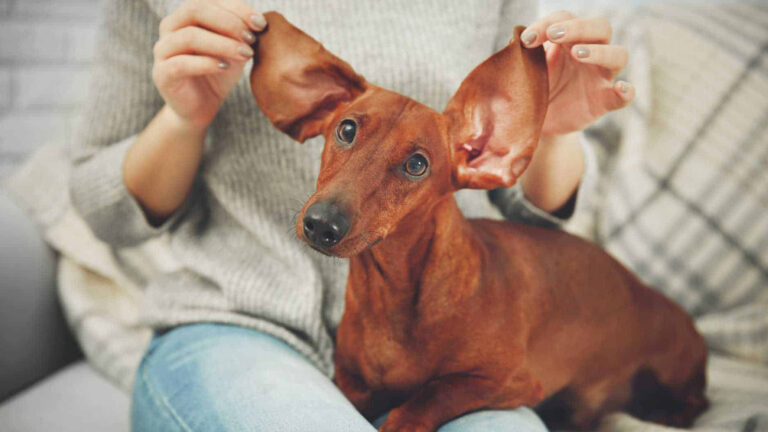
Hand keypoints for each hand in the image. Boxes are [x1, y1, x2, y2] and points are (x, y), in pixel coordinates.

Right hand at [152, 0, 266, 129]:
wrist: (200, 108)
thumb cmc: (218, 73)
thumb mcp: (234, 49)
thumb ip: (242, 33)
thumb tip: (260, 22)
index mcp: (187, 16)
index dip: (237, 8)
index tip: (261, 24)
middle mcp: (170, 27)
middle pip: (195, 10)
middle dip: (229, 22)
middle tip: (252, 38)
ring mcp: (163, 50)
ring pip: (189, 36)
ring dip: (222, 43)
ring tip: (245, 54)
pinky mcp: (162, 74)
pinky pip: (181, 63)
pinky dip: (207, 63)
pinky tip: (226, 67)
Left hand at [521, 11, 634, 136]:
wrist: (537, 123)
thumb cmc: (532, 89)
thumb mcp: (524, 71)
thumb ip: (519, 56)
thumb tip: (512, 41)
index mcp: (568, 41)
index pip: (566, 19)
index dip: (548, 23)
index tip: (526, 39)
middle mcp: (589, 53)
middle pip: (600, 27)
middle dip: (578, 27)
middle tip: (554, 35)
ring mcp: (600, 77)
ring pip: (618, 54)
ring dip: (599, 51)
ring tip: (577, 54)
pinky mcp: (604, 102)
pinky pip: (624, 96)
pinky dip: (626, 91)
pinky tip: (621, 88)